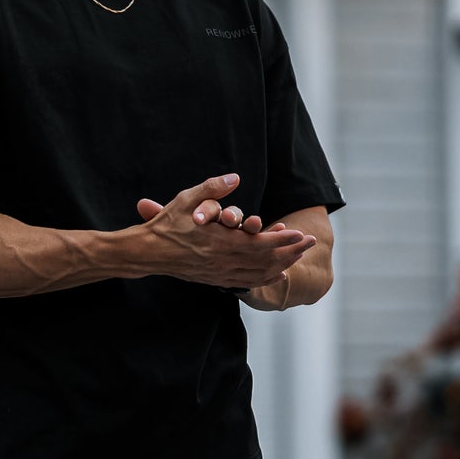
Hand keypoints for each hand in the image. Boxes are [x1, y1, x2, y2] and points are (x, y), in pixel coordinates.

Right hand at [131, 172, 316, 290]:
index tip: (301, 233)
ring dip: (282, 264)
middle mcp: (223, 261)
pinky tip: (277, 274)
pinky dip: (266, 278)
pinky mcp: (216, 279)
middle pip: (265, 260)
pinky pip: (247, 281)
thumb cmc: (166, 224)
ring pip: (259, 273)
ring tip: (299, 256)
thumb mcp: (187, 200)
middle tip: (311, 243)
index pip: (259, 243)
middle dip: (290, 251)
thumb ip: (212, 188)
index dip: (282, 239)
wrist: (148, 253)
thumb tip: (235, 177)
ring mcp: (220, 273)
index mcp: (220, 242)